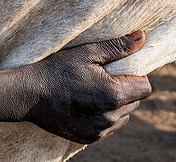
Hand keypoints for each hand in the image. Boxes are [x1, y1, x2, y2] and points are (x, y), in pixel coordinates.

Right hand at [22, 31, 151, 143]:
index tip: (118, 68)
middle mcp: (110, 117)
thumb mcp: (87, 53)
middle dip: (126, 89)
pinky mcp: (90, 138)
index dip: (136, 75)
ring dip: (116, 104)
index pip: (145, 87)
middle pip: (135, 102)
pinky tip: (85, 103)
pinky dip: (103, 115)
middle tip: (103, 77)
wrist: (29, 94)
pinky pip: (108, 126)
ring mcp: (100, 130)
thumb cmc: (58, 69)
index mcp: (114, 95)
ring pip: (123, 116)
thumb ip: (117, 47)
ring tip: (92, 90)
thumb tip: (143, 37)